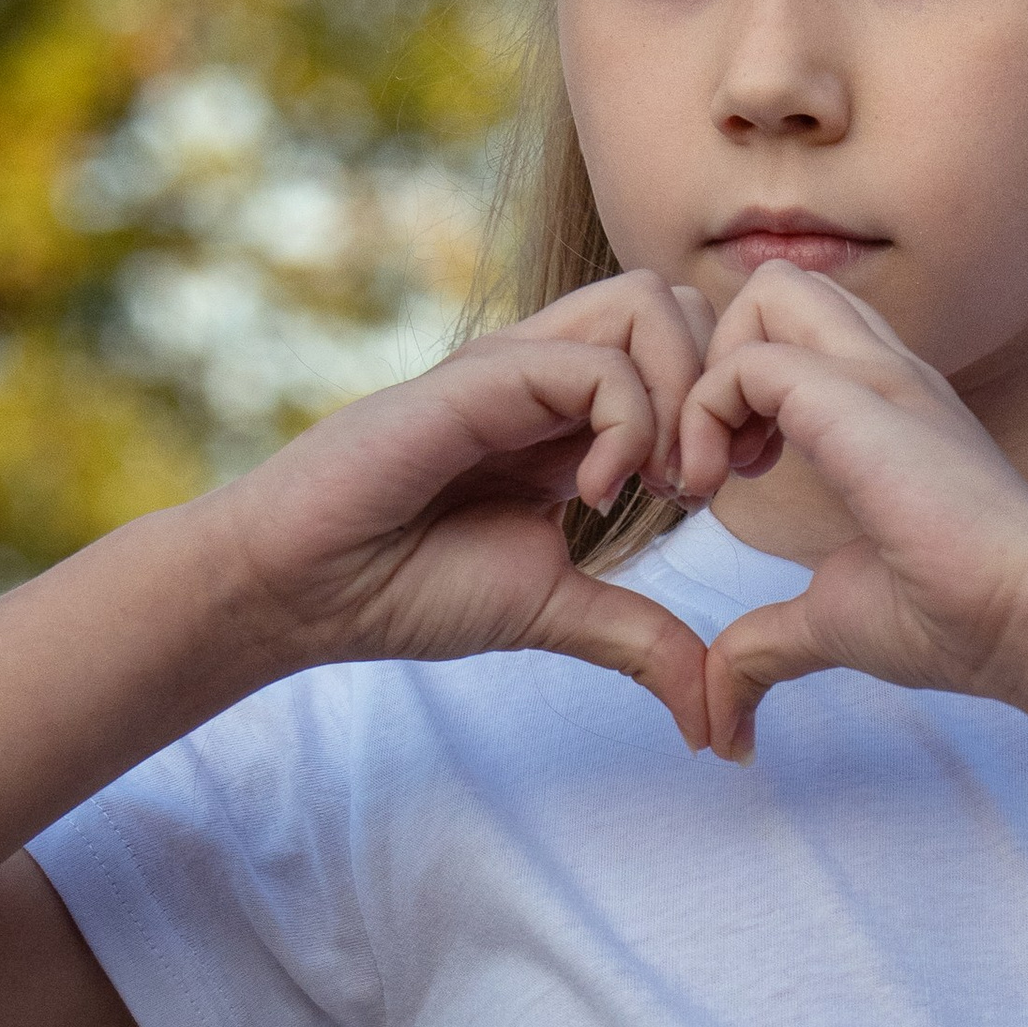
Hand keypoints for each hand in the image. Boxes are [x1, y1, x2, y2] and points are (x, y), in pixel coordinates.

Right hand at [211, 273, 762, 745]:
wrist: (302, 591)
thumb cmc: (407, 589)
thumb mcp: (556, 613)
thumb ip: (641, 642)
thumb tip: (718, 722)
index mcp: (572, 411)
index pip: (689, 347)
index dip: (725, 409)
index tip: (715, 496)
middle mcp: (548, 371)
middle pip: (685, 304)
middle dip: (721, 390)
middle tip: (700, 488)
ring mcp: (514, 366)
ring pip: (650, 304)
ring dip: (682, 397)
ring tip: (658, 487)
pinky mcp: (480, 379)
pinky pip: (593, 364)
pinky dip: (625, 428)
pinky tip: (592, 496)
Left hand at [673, 264, 1027, 757]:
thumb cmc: (957, 623)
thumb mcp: (834, 623)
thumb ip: (767, 646)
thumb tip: (722, 720)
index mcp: (885, 407)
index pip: (795, 331)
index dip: (735, 389)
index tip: (725, 482)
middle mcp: (884, 371)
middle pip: (777, 285)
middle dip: (712, 357)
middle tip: (710, 459)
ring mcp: (878, 374)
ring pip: (764, 291)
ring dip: (709, 374)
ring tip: (710, 470)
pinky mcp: (859, 399)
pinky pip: (748, 360)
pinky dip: (704, 415)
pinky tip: (716, 492)